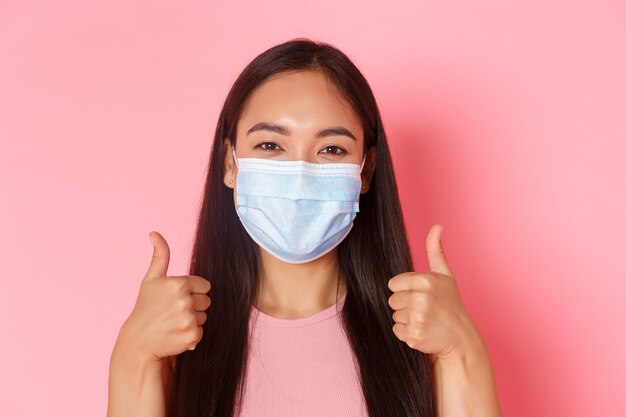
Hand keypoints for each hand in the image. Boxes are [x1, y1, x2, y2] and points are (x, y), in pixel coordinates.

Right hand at [115, 231, 211, 363]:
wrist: (138, 341)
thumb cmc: (146, 307)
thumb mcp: (151, 279)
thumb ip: (160, 255)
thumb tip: (154, 232)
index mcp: (179, 283)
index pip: (204, 286)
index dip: (191, 292)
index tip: (175, 298)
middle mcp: (185, 300)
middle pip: (206, 301)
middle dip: (193, 306)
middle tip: (173, 312)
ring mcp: (188, 319)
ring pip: (204, 316)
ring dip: (192, 320)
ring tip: (173, 323)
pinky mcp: (191, 336)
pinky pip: (201, 332)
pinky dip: (191, 335)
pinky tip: (175, 334)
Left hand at [387, 224, 479, 359]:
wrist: (461, 338)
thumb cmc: (451, 304)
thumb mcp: (445, 275)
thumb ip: (435, 250)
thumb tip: (437, 226)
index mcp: (426, 281)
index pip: (393, 284)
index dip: (405, 290)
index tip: (421, 295)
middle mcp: (422, 298)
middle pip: (392, 300)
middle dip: (406, 305)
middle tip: (425, 310)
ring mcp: (418, 318)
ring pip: (395, 316)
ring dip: (407, 320)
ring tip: (426, 320)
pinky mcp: (415, 336)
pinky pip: (398, 331)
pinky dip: (408, 334)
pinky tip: (423, 331)